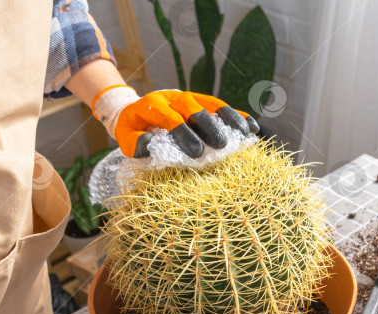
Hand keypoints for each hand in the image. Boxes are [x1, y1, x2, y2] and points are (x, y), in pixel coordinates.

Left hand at [92, 86, 259, 158]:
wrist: (134, 109)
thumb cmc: (132, 128)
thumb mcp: (126, 137)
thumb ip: (136, 143)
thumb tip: (152, 146)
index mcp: (152, 105)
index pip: (170, 118)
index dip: (183, 133)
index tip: (196, 151)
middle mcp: (173, 97)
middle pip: (194, 107)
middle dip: (208, 126)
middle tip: (220, 145)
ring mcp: (189, 97)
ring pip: (211, 103)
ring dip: (229, 117)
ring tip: (244, 133)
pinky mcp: (201, 100)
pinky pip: (220, 106)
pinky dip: (237, 115)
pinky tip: (252, 127)